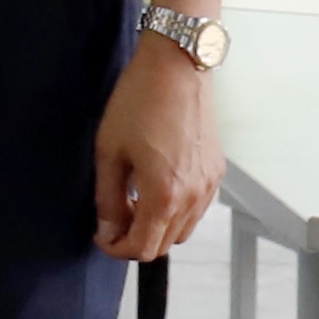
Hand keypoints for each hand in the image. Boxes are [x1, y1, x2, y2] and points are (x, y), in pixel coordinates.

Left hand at [94, 34, 221, 260]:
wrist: (177, 69)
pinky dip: (174, 211)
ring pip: (182, 229)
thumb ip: (107, 198)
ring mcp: (210, 185)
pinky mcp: (217, 173)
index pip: (144, 247)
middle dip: (134, 239)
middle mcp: (194, 196)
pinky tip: (152, 187)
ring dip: (156, 226)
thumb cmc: (138, 103)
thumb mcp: (109, 151)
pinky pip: (196, 209)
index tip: (100, 237)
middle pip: (165, 244)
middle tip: (110, 219)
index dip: (117, 249)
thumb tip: (106, 230)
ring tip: (129, 201)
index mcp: (165, 195)